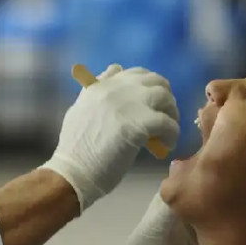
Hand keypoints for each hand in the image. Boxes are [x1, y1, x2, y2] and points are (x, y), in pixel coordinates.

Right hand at [42, 64, 180, 211]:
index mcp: (100, 86)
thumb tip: (114, 71)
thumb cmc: (75, 151)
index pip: (133, 73)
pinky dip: (172, 134)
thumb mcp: (80, 111)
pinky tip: (168, 144)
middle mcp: (115, 89)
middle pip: (154, 81)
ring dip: (172, 114)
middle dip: (164, 98)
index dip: (148, 86)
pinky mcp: (139, 124)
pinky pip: (168, 123)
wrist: (73, 173)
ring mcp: (127, 105)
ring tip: (168, 131)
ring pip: (164, 98)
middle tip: (165, 116)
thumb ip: (96, 91)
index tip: (151, 102)